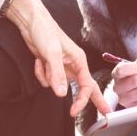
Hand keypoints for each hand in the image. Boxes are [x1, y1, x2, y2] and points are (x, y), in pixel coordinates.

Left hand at [5, 0, 108, 117]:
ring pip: (58, 85)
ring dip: (47, 77)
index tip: (74, 112)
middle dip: (91, 100)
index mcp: (79, 60)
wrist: (31, 22)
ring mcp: (62, 67)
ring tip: (42, 61)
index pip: (86, 86)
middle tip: (105, 113)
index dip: (82, 100)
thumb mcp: (52, 53)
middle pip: (85, 87)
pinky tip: (38, 60)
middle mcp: (73, 64)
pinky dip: (40, 73)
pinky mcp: (51, 67)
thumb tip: (61, 93)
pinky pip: (46, 80)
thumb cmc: (45, 31)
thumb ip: (57, 74)